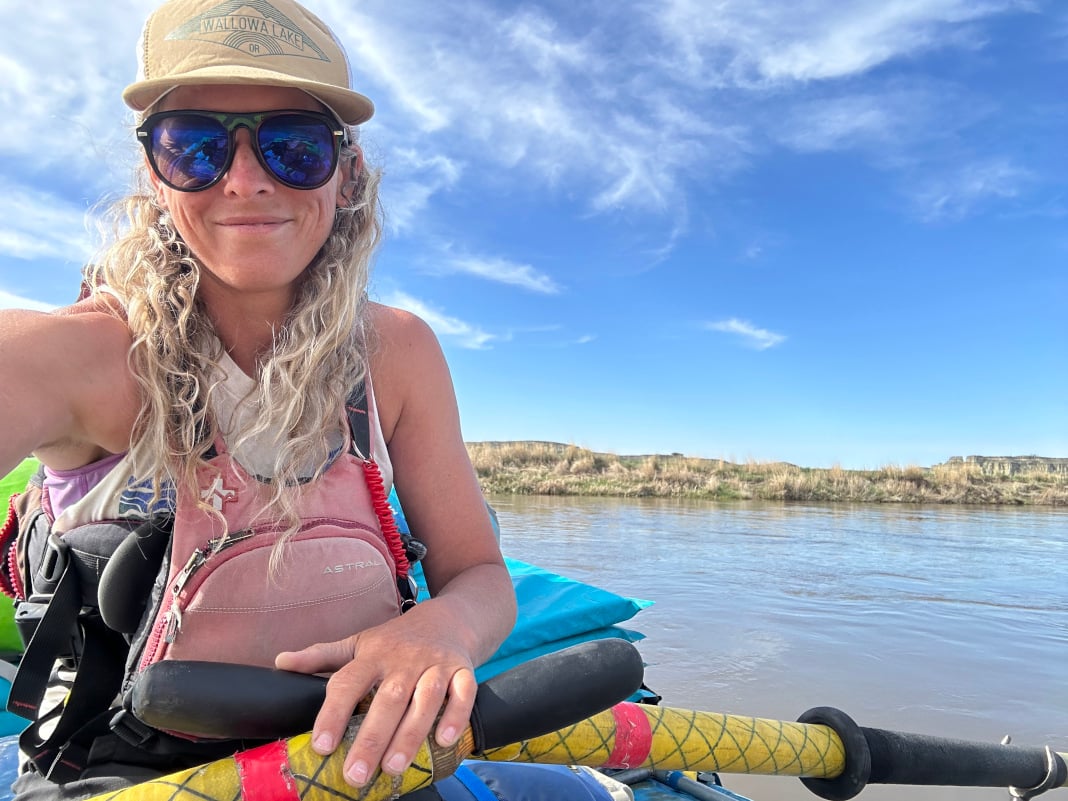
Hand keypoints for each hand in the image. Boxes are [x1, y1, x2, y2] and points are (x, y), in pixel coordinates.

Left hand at [274, 608, 477, 786]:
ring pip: (425, 698)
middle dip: (372, 737)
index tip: (321, 745)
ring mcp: (436, 664)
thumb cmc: (397, 639)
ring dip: (410, 733)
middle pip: (388, 698)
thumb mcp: (359, 642)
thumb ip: (321, 656)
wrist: (450, 617)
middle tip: (356, 774)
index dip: (333, 713)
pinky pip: (463, 692)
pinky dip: (455, 715)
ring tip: (393, 767)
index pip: (349, 682)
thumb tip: (280, 663)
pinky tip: (443, 740)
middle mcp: (404, 659)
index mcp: (373, 654)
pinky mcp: (463, 670)